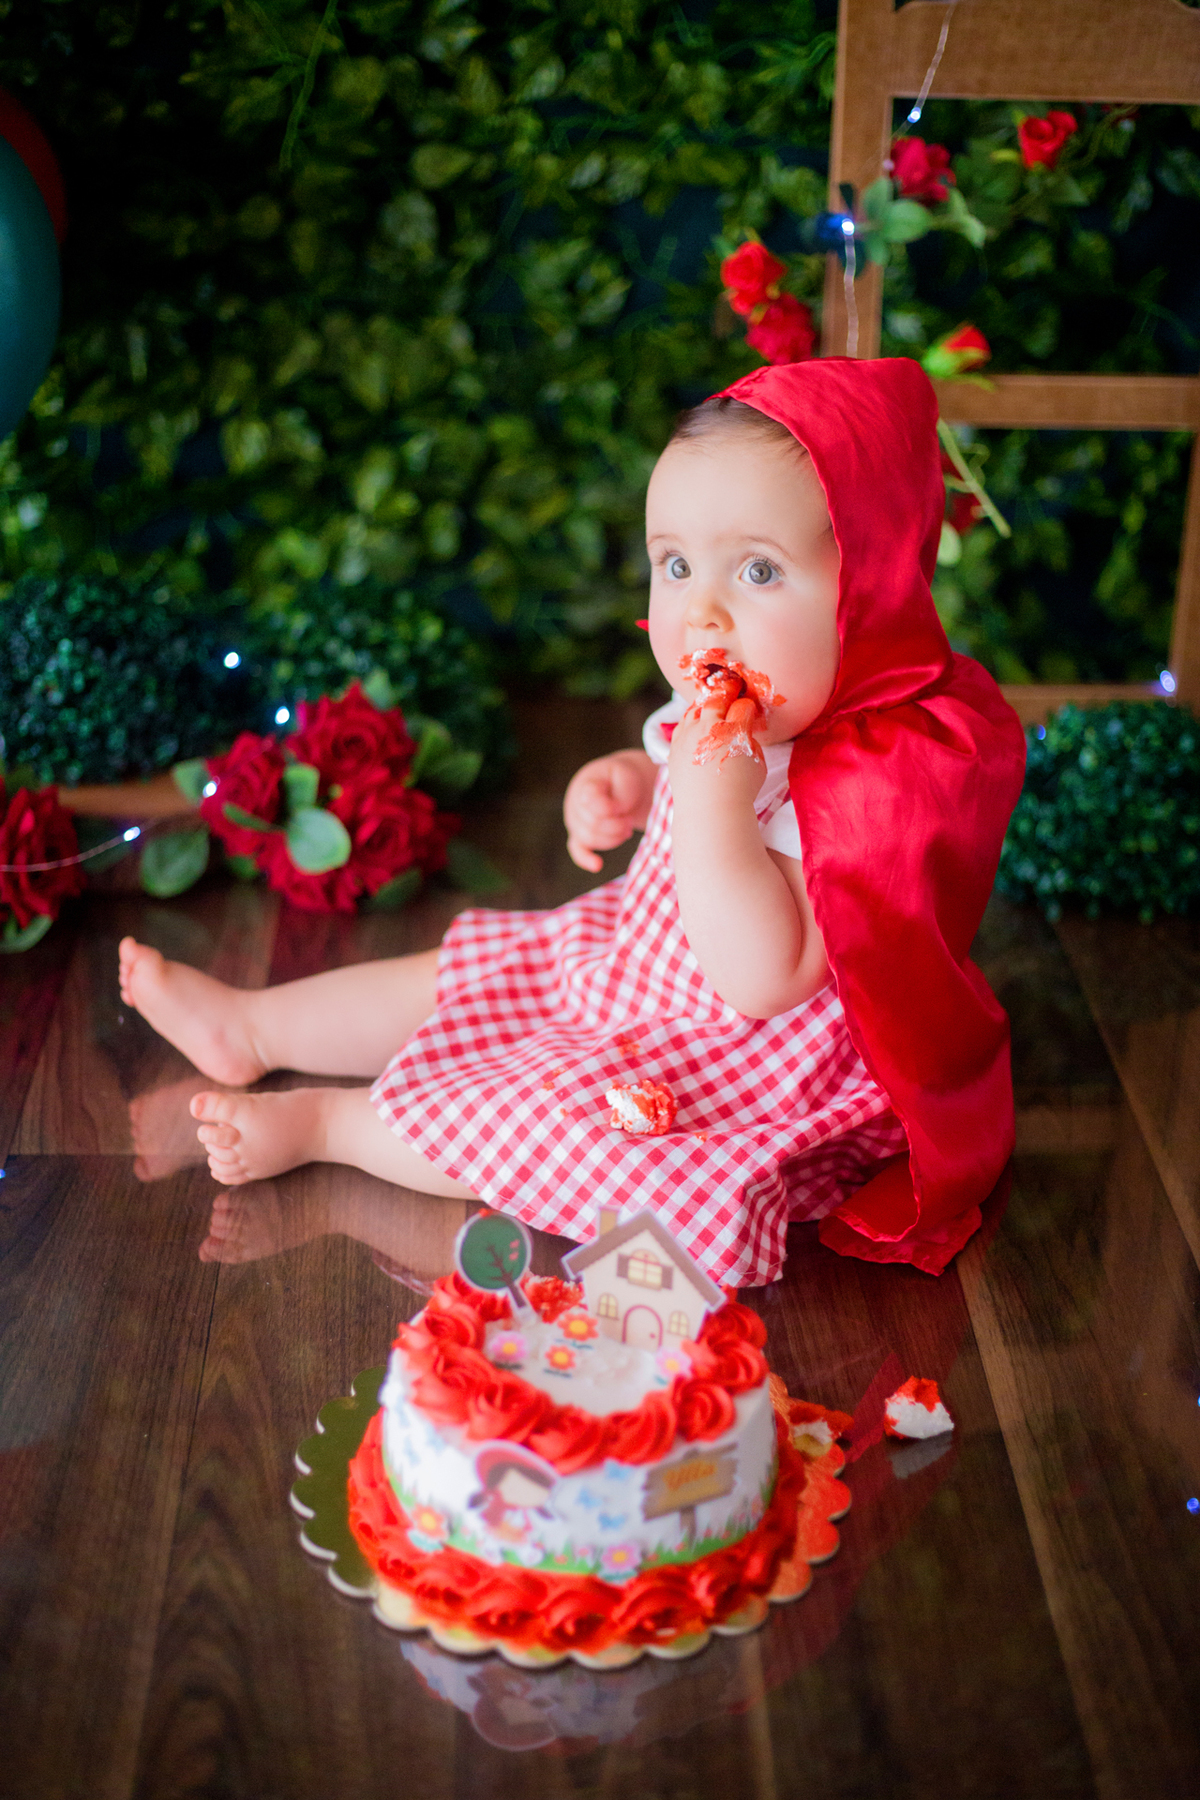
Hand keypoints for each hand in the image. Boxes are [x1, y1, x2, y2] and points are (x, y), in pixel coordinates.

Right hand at [563, 750, 655, 872]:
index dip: (611, 808)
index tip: (624, 807)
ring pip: (591, 839)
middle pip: (594, 824)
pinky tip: (597, 865)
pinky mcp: (579, 836)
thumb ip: (621, 795)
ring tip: (626, 828)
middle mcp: (574, 804)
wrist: (618, 784)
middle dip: (617, 825)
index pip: (592, 802)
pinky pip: (578, 850)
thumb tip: (613, 814)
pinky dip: (586, 858)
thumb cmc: (623, 780)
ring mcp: (575, 822)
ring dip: (614, 837)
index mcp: (586, 785)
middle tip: (630, 820)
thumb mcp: (628, 777)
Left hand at [667, 700, 765, 812]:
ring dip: (706, 704)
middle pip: (717, 698)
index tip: (749, 709)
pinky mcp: (674, 746)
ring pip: (696, 708)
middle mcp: (708, 729)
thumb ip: (751, 740)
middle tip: (733, 688)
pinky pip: (682, 723)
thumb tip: (744, 728)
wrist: (709, 811)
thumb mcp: (757, 762)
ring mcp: (688, 737)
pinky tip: (698, 722)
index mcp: (733, 731)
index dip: (748, 706)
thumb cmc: (740, 790)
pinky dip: (691, 719)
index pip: (742, 706)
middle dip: (727, 692)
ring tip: (714, 706)